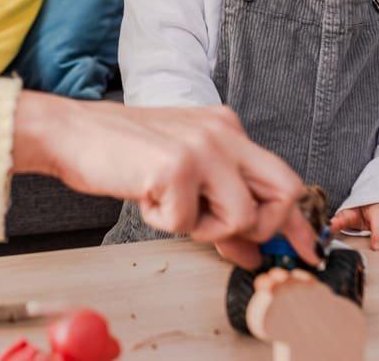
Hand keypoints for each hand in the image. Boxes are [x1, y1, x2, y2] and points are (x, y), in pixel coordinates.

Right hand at [11, 92, 318, 268]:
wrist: (72, 134)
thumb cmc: (122, 153)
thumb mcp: (183, 177)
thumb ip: (221, 207)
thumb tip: (251, 250)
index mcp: (227, 128)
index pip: (281, 178)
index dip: (297, 223)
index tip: (306, 252)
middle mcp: (223, 132)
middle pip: (283, 192)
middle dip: (260, 227)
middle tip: (221, 232)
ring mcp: (203, 147)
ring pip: (241, 217)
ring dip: (204, 228)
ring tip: (170, 206)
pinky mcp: (176, 167)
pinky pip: (187, 223)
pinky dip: (163, 222)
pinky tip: (145, 195)